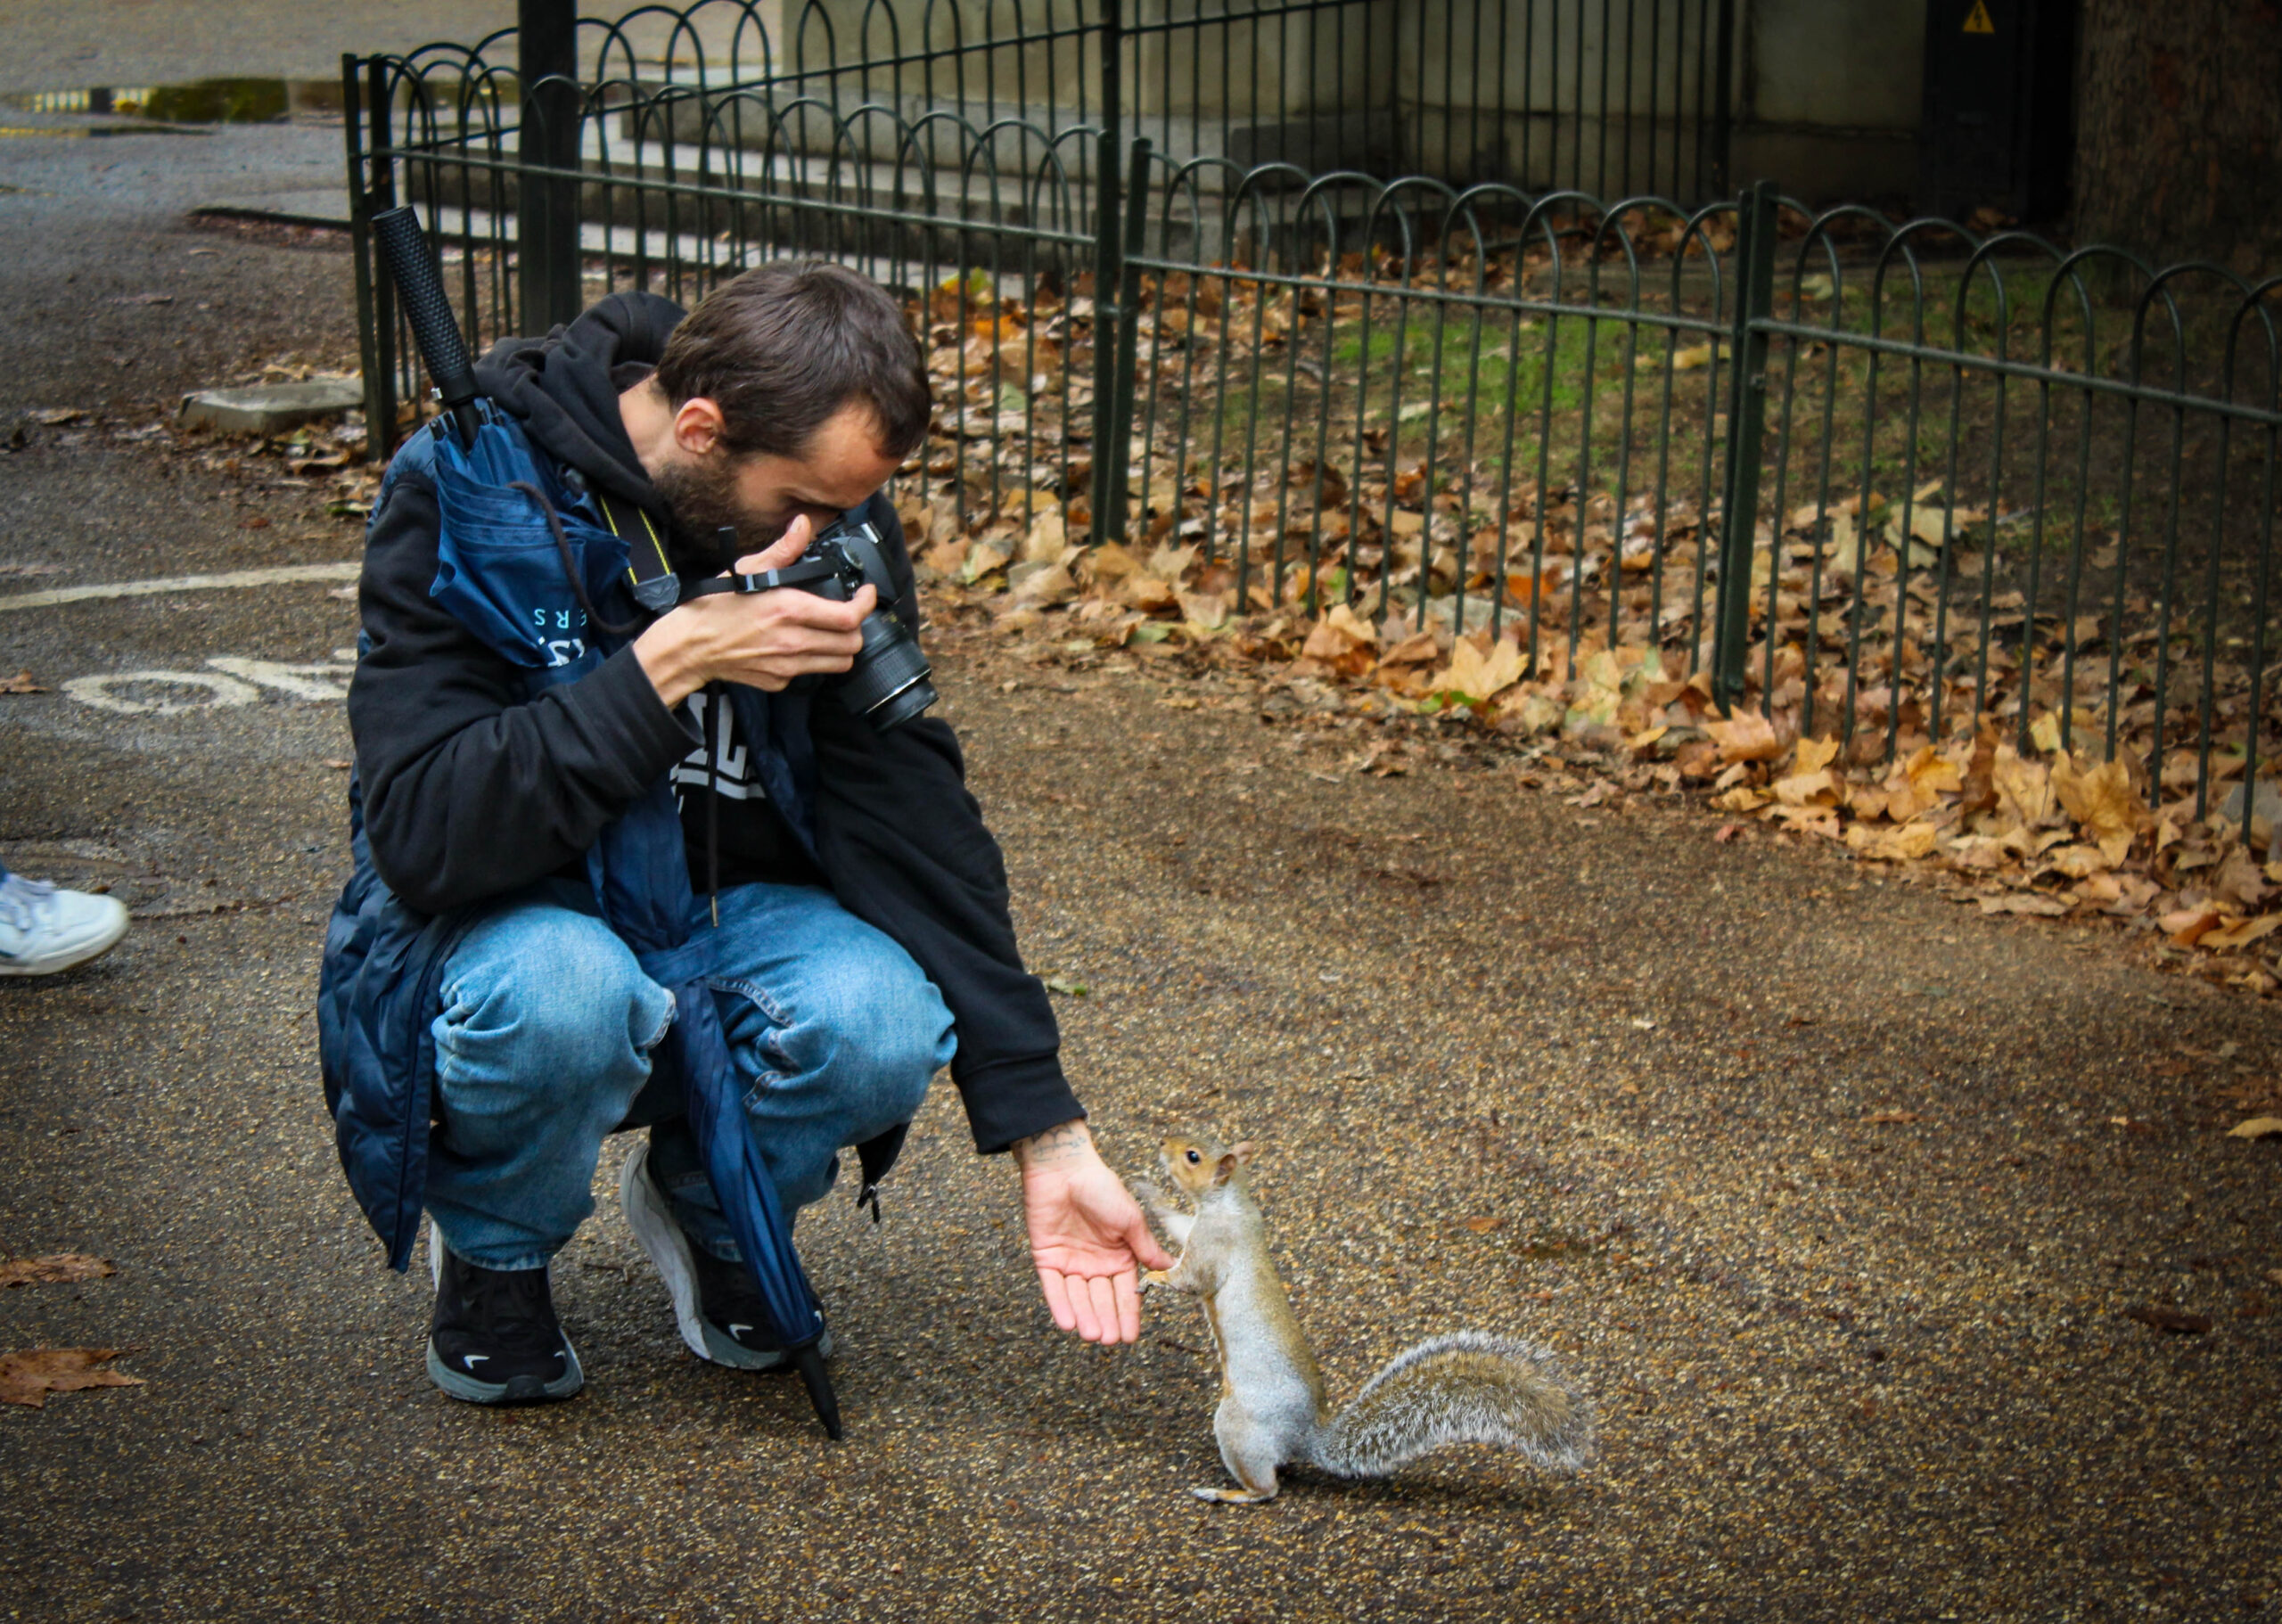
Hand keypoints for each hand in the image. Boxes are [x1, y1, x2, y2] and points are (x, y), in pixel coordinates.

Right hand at [632, 514, 880, 706]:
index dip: (866, 604)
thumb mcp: (748, 569)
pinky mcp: (779, 681)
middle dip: (857, 627)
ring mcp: (787, 665)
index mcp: (790, 610)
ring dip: (842, 646)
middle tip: (848, 614)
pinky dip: (814, 660)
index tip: (865, 594)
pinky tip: (801, 645)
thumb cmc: (715, 607)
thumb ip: (783, 549)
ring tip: (832, 631)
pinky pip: (811, 673)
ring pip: (839, 663)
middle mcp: (793, 642)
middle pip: (852, 644)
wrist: (690, 646)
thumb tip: (803, 525)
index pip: (849, 617)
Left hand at [1013, 1120, 1172, 1345]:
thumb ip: (1146, 1248)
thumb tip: (1170, 1268)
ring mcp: (1070, 1262)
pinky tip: (1068, 1322)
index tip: (1131, 1336)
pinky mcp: (1046, 1258)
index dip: (1128, 1313)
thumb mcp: (1130, 1220)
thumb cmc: (1102, 1188)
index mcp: (1118, 1256)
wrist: (1065, 1167)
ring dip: (1085, 1316)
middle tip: (1111, 1340)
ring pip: (1078, 1297)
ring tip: (1093, 1335)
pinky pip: (1053, 1287)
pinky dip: (1060, 1304)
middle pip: (1101, 1299)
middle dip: (1106, 1319)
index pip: (1124, 1292)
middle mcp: (1095, 1264)